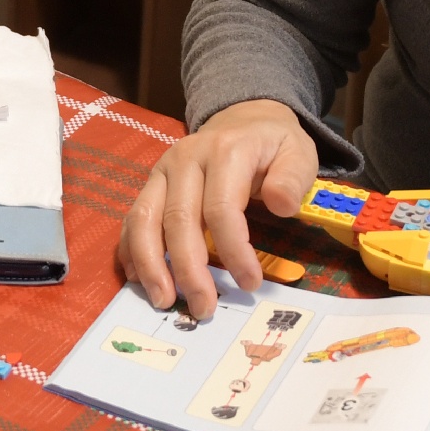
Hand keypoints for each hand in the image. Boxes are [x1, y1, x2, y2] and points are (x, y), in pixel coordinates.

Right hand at [119, 99, 318, 316]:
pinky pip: (132, 218)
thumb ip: (292, 178)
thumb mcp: (299, 153)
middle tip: (204, 309)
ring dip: (151, 264)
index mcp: (226, 151)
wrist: (244, 121)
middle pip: (178, 219)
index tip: (250, 284)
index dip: (233, 250)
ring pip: (144, 218)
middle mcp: (186, 158)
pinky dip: (130, 250)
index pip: (221, 207)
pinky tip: (139, 280)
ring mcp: (163, 170)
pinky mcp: (150, 184)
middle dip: (188, 269)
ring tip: (164, 301)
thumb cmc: (272, 146)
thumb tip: (280, 205)